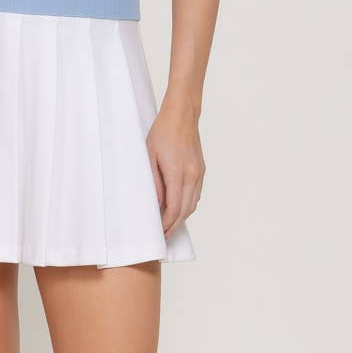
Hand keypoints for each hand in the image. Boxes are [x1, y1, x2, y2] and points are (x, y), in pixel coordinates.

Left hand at [146, 99, 204, 237]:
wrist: (182, 115)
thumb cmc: (162, 133)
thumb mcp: (150, 157)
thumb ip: (154, 183)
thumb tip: (157, 204)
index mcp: (178, 174)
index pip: (174, 208)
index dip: (166, 224)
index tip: (158, 233)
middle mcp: (192, 176)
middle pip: (185, 211)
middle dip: (174, 226)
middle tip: (163, 236)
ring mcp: (199, 173)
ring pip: (193, 204)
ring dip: (181, 217)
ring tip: (169, 226)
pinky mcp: (201, 170)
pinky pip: (196, 194)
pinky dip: (187, 205)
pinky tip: (177, 208)